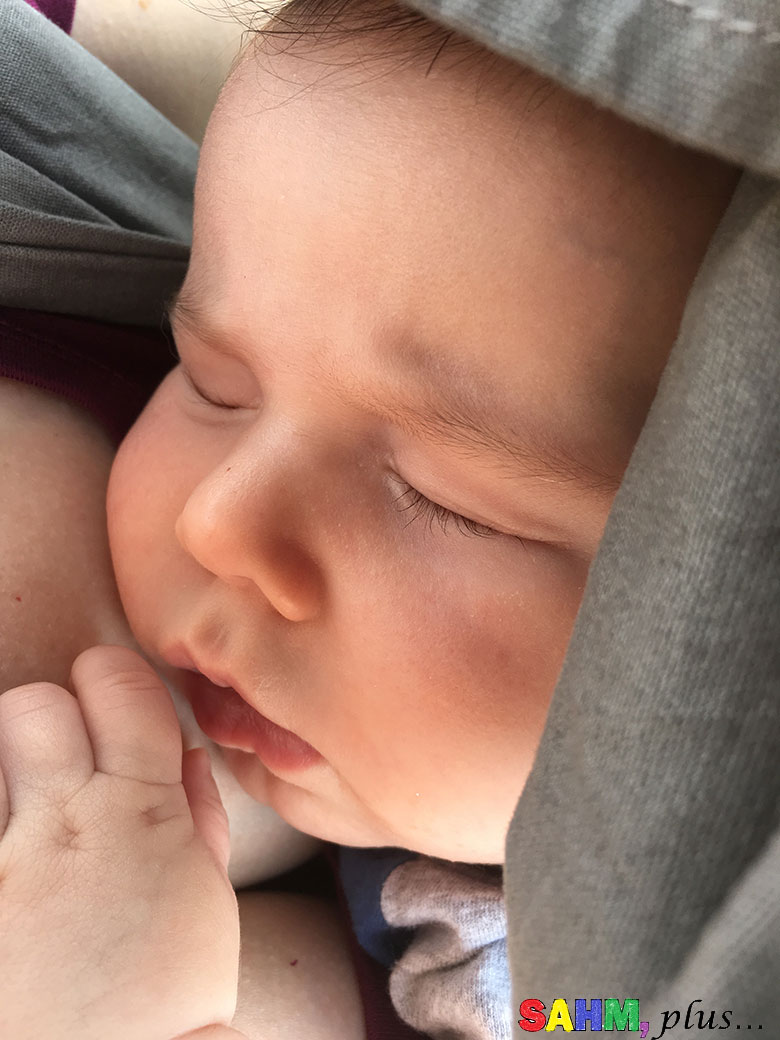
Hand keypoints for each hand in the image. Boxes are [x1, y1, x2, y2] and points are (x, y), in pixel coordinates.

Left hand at [0, 645, 247, 1039]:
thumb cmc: (167, 1002)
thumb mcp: (208, 903)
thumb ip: (201, 817)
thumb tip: (189, 754)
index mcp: (142, 815)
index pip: (118, 683)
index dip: (113, 682)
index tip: (110, 706)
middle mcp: (66, 825)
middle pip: (32, 706)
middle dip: (48, 720)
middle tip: (57, 761)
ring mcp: (4, 865)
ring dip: (4, 770)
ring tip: (21, 810)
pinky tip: (10, 857)